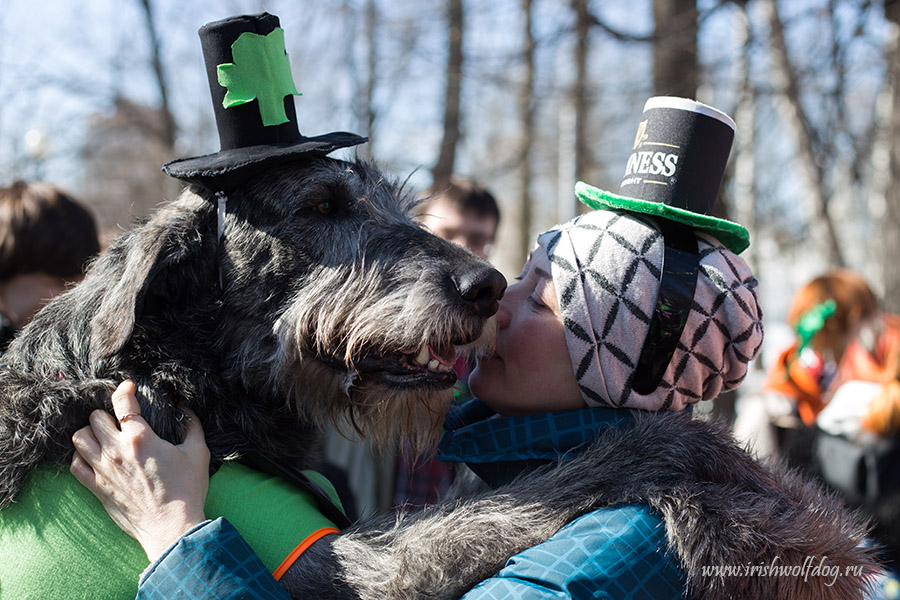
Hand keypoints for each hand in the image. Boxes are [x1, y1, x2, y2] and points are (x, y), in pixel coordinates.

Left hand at [70, 380, 210, 561]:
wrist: (172, 527)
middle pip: (95, 418)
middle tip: (118, 419)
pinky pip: (75, 465)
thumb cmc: (187, 490)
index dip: (124, 389)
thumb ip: (191, 425)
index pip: (122, 402)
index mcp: (141, 438)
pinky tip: (93, 457)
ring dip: (90, 433)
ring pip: (79, 438)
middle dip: (106, 414)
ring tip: (102, 436)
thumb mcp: (198, 452)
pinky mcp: (96, 488)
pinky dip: (80, 457)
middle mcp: (116, 450)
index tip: (128, 387)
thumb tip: (184, 407)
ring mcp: (103, 470)